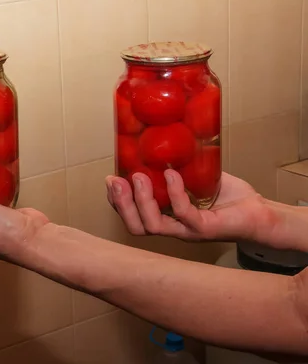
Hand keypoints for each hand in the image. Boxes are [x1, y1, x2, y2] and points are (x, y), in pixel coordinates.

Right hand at [106, 169, 279, 242]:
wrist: (257, 211)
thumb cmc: (225, 196)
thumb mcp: (193, 176)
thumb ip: (174, 165)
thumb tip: (156, 137)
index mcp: (165, 217)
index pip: (132, 216)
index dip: (116, 201)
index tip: (110, 179)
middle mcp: (172, 227)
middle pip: (135, 227)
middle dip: (121, 204)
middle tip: (115, 180)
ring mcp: (187, 231)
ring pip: (153, 227)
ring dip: (141, 201)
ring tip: (138, 177)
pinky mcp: (205, 229)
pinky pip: (183, 214)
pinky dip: (174, 193)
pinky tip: (172, 175)